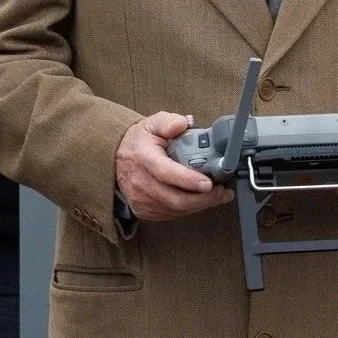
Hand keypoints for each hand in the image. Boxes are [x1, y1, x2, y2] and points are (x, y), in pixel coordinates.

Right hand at [115, 112, 233, 220]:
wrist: (115, 158)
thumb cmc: (138, 142)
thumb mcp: (152, 124)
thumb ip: (168, 122)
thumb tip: (183, 123)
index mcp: (143, 158)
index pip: (166, 173)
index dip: (189, 180)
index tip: (208, 183)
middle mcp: (140, 182)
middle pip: (175, 199)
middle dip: (203, 198)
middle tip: (222, 191)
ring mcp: (141, 199)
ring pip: (176, 210)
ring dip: (200, 205)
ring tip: (216, 195)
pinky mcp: (144, 210)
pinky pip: (171, 215)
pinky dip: (188, 209)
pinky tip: (198, 200)